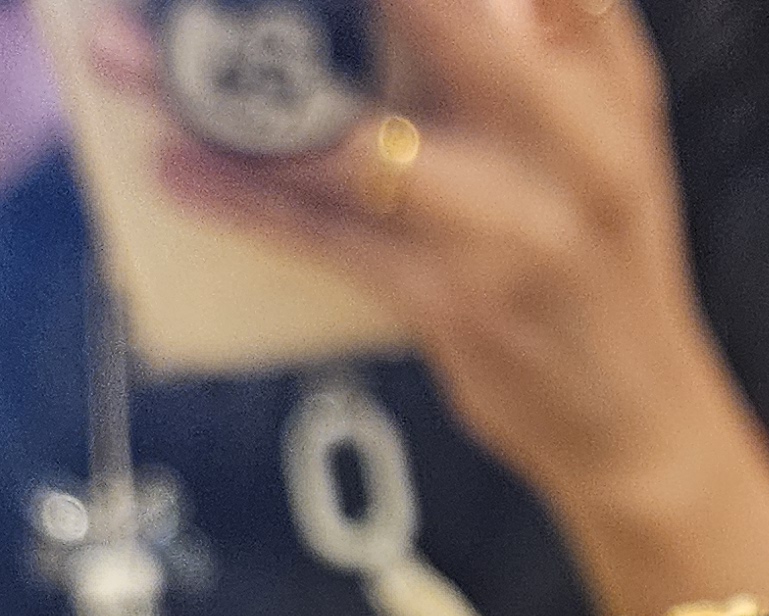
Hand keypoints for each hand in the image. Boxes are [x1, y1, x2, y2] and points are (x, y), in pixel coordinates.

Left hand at [93, 0, 768, 615]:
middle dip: (299, 1)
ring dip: (224, 95)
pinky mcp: (455, 301)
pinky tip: (177, 169)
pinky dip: (243, 199)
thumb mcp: (607, 127)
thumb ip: (544, 32)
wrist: (640, 420)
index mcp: (604, 75)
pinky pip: (326, 236)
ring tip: (129, 58)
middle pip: (436, 19)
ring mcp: (513, 224)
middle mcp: (574, 137)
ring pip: (348, 133)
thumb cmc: (601, 260)